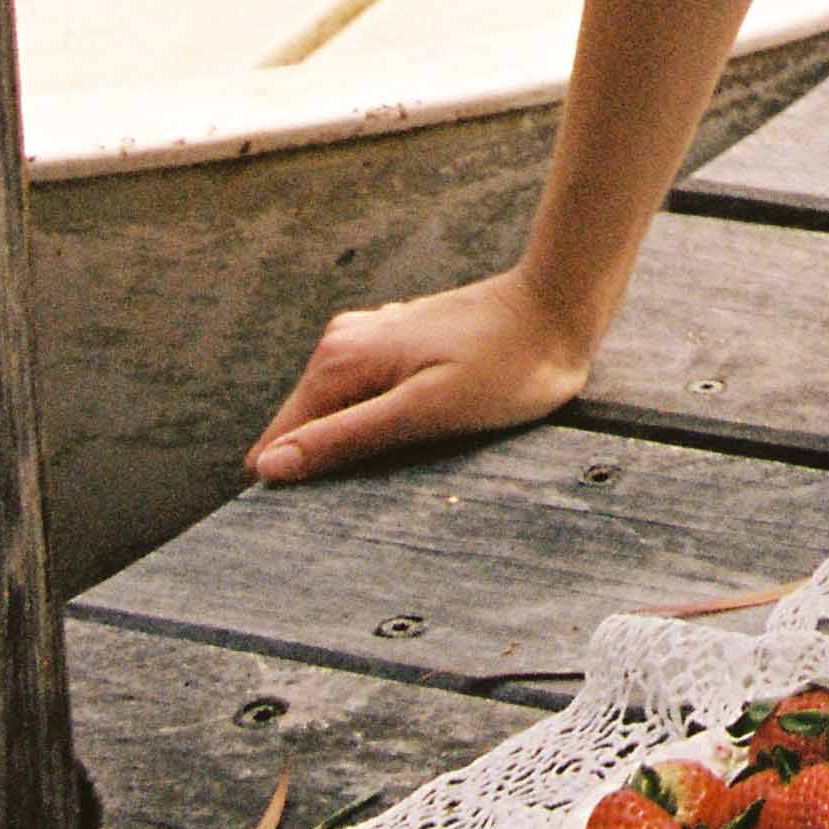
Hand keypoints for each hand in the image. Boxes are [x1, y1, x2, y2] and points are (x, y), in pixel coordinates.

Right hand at [246, 268, 592, 486]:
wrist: (559, 307)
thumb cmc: (504, 366)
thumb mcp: (423, 413)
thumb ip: (344, 438)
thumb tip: (269, 467)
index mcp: (339, 359)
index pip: (279, 440)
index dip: (292, 485)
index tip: (319, 522)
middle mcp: (343, 341)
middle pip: (305, 427)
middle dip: (326, 466)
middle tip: (375, 496)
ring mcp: (372, 339)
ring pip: (336, 413)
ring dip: (355, 447)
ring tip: (401, 468)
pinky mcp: (399, 344)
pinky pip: (366, 397)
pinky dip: (379, 424)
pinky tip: (413, 439)